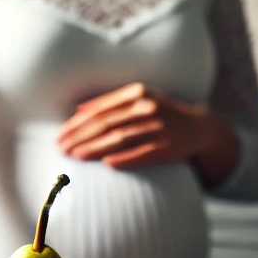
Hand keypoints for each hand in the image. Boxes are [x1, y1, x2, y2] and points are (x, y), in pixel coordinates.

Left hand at [57, 83, 214, 168]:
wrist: (197, 128)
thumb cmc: (159, 113)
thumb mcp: (138, 99)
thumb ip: (109, 102)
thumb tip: (77, 110)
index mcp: (137, 92)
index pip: (100, 109)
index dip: (77, 123)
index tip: (60, 135)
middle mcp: (148, 107)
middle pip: (106, 123)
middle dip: (80, 136)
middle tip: (62, 148)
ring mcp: (158, 128)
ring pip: (120, 138)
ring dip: (95, 148)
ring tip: (75, 155)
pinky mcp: (167, 149)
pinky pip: (142, 154)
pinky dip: (124, 158)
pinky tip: (106, 164)